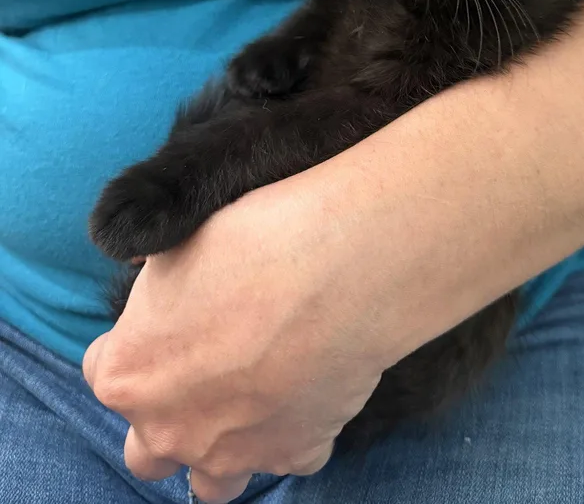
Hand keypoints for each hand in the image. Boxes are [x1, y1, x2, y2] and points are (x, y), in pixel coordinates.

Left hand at [83, 178, 384, 503]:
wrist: (340, 262)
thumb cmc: (254, 240)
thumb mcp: (179, 246)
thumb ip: (155, 286)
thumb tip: (155, 279)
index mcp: (129, 377)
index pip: (105, 370)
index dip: (139, 339)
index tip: (170, 316)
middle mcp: (171, 430)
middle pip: (148, 447)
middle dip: (167, 413)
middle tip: (204, 363)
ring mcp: (234, 452)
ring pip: (212, 483)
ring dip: (219, 448)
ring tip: (246, 399)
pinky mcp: (297, 452)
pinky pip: (286, 456)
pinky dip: (291, 432)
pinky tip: (305, 385)